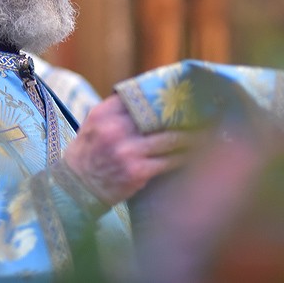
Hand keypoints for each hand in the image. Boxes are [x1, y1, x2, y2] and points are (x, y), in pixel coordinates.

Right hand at [62, 95, 191, 205]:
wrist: (76, 188)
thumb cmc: (89, 153)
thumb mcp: (94, 124)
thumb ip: (116, 110)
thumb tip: (147, 97)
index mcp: (105, 114)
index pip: (139, 97)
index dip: (163, 96)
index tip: (182, 95)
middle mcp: (115, 129)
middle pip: (159, 117)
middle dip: (182, 116)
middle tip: (203, 113)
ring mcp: (127, 151)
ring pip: (170, 140)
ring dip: (191, 138)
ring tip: (206, 134)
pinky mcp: (137, 171)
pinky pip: (168, 161)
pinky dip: (184, 157)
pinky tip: (195, 155)